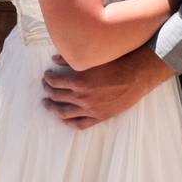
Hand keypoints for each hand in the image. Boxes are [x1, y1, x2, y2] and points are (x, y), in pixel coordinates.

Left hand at [41, 46, 173, 129]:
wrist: (136, 76)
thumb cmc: (116, 63)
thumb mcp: (92, 58)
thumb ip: (70, 58)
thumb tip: (53, 59)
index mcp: (78, 80)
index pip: (54, 81)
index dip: (47, 78)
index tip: (46, 76)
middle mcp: (81, 96)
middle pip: (56, 96)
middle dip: (48, 90)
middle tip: (45, 87)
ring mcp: (90, 108)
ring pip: (63, 112)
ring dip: (52, 108)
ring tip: (46, 104)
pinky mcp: (99, 117)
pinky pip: (79, 124)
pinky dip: (68, 123)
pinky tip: (64, 119)